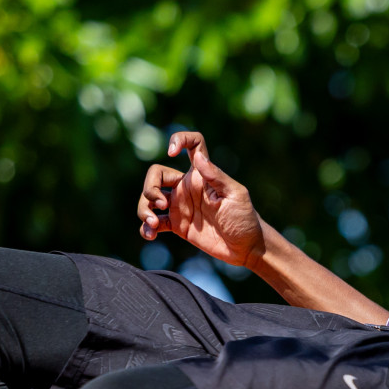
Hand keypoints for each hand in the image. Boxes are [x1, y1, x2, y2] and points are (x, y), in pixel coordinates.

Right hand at [137, 131, 265, 266]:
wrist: (245, 248)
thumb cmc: (245, 219)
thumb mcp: (235, 195)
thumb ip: (216, 176)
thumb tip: (198, 156)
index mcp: (201, 176)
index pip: (191, 146)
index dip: (179, 139)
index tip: (172, 152)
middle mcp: (187, 187)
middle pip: (156, 175)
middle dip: (150, 187)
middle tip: (162, 205)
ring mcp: (180, 206)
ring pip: (149, 199)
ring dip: (144, 209)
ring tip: (153, 223)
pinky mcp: (177, 226)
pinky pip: (154, 223)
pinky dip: (146, 228)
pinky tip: (150, 235)